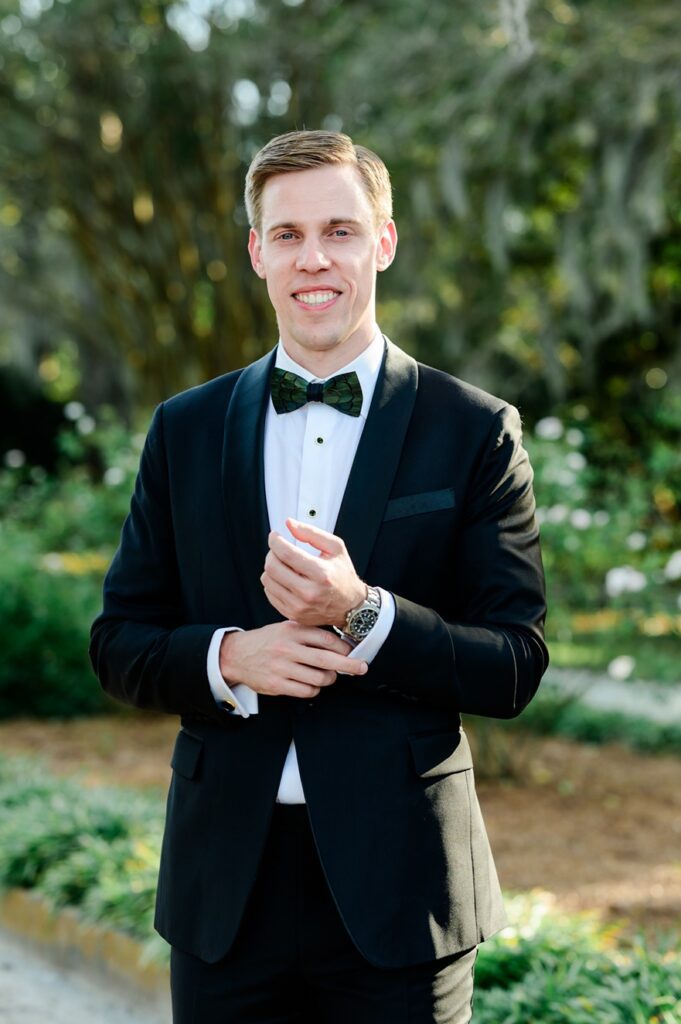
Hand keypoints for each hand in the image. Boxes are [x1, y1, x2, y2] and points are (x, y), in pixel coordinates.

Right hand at [219, 621, 366, 698]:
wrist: (237, 655)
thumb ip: (309, 633)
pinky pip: (307, 691)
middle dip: (349, 665)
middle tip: (361, 668)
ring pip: (319, 678)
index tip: (352, 652)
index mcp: (292, 631)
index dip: (344, 647)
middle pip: (327, 659)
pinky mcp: (277, 684)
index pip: (326, 639)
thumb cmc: (268, 641)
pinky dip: (315, 689)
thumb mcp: (286, 628)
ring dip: (329, 679)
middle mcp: (288, 648)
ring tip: (328, 676)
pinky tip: (312, 684)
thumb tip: (340, 644)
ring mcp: (282, 667)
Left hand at [261, 518, 365, 628]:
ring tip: (284, 565)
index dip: (276, 541)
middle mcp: (309, 592)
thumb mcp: (335, 548)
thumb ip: (311, 533)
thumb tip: (290, 524)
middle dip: (272, 553)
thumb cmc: (343, 576)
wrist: (350, 606)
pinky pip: (270, 593)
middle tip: (279, 549)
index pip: (286, 553)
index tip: (275, 536)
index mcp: (321, 574)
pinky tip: (285, 579)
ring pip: (267, 580)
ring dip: (271, 568)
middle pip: (273, 567)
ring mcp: (299, 606)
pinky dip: (274, 582)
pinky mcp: (292, 614)